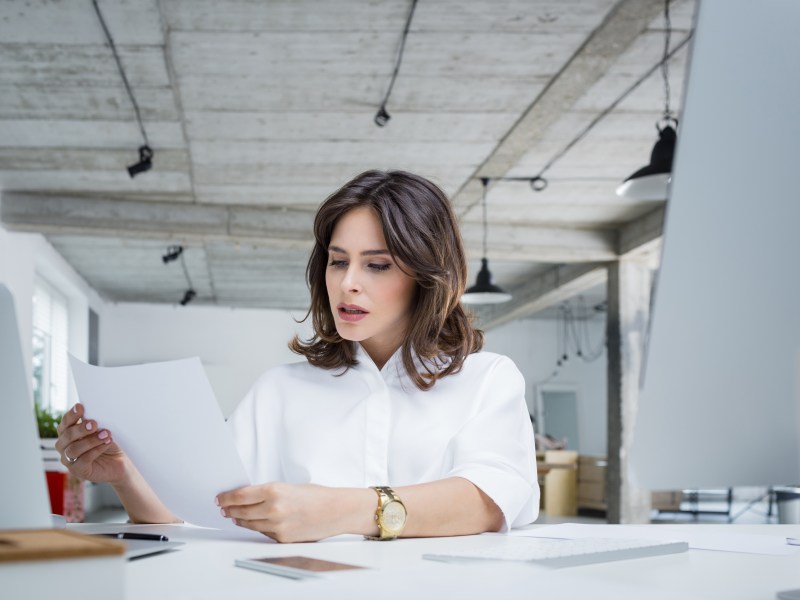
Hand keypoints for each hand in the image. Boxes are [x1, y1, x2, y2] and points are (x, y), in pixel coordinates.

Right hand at [55, 403, 127, 483]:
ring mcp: (69, 460)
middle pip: (67, 436)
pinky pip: (83, 460)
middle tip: (94, 423)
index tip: (80, 407)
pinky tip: (107, 443)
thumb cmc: (108, 442)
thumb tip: (92, 414)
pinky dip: (96, 450)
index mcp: (67, 432)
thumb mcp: (102, 429)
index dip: (71, 415)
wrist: (120, 461)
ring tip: (106, 434)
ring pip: (74, 449)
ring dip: (91, 440)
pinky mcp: (78, 470)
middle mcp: (64, 446)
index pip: (65, 423)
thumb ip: (94, 423)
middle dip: (80, 429)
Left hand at [216, 482, 358, 542]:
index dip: (226, 498)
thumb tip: (246, 498)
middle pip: (241, 511)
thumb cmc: (316, 495)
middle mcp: (273, 509)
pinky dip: (257, 527)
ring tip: (234, 516)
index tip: (220, 498)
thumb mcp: (288, 486)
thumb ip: (267, 492)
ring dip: (240, 519)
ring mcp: (277, 526)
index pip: (240, 496)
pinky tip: (253, 522)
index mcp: (274, 490)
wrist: (335, 510)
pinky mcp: (282, 538)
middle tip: (223, 508)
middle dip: (230, 509)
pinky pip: (263, 532)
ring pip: (249, 524)